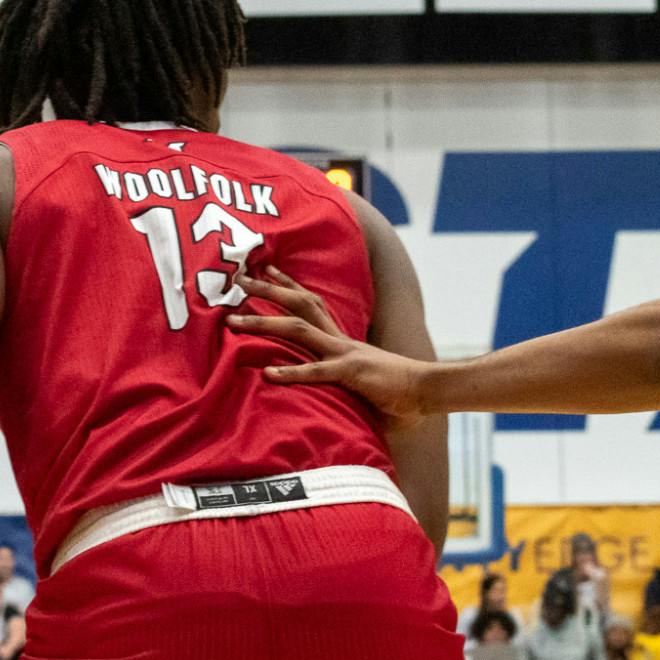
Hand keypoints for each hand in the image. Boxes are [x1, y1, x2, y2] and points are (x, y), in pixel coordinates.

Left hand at [225, 267, 433, 418]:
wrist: (426, 391)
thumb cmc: (392, 389)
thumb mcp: (357, 376)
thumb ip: (337, 373)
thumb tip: (320, 379)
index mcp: (340, 338)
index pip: (311, 302)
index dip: (287, 284)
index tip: (264, 268)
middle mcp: (338, 339)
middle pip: (299, 304)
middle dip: (267, 290)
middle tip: (238, 279)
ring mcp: (343, 354)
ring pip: (298, 330)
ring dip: (263, 323)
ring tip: (233, 321)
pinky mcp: (351, 374)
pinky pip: (317, 372)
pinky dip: (292, 372)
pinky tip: (268, 375)